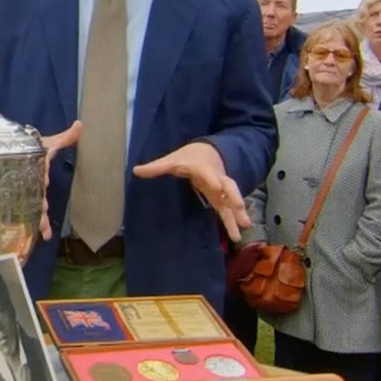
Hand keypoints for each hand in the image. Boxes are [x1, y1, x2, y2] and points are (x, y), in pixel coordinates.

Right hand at [38, 121, 82, 241]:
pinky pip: (33, 214)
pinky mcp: (29, 201)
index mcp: (36, 168)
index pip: (39, 173)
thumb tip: (80, 125)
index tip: (45, 180)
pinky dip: (39, 226)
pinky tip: (45, 237)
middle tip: (43, 214)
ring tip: (45, 232)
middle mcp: (30, 182)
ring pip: (32, 208)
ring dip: (38, 219)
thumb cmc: (31, 149)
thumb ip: (64, 138)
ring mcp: (28, 193)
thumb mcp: (47, 144)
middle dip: (39, 204)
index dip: (42, 176)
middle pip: (34, 194)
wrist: (14, 153)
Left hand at [133, 141, 248, 241]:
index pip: (207, 174)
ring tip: (245, 226)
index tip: (216, 187)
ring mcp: (221, 188)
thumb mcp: (171, 160)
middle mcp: (216, 178)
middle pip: (228, 187)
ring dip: (238, 212)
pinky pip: (229, 207)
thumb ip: (156, 167)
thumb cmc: (188, 157)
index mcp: (202, 168)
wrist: (207, 151)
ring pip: (231, 200)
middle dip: (233, 197)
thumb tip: (135, 171)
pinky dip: (234, 217)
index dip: (212, 179)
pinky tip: (240, 229)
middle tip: (238, 208)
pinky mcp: (222, 196)